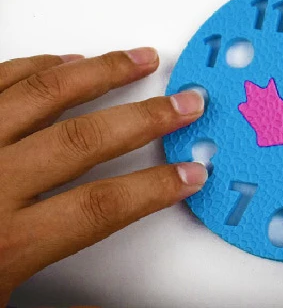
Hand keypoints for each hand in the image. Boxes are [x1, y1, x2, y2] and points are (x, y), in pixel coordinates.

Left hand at [0, 49, 206, 306]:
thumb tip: (99, 282)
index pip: (99, 206)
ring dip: (98, 73)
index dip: (153, 187)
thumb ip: (36, 283)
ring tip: (137, 59)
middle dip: (145, 117)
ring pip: (39, 94)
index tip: (187, 172)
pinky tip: (62, 62)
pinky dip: (34, 67)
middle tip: (184, 101)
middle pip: (82, 139)